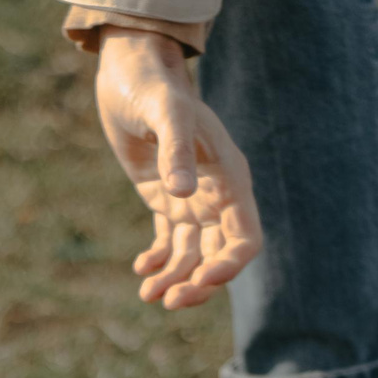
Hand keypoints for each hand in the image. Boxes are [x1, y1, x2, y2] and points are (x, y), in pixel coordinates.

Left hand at [93, 27, 261, 308]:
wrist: (132, 76)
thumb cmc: (154, 90)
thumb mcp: (167, 115)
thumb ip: (176, 151)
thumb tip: (181, 196)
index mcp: (231, 179)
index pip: (245, 238)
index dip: (229, 266)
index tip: (200, 282)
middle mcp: (216, 195)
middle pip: (220, 256)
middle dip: (199, 283)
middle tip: (169, 301)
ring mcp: (193, 199)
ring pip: (194, 255)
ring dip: (176, 279)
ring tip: (148, 294)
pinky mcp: (167, 200)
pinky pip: (171, 243)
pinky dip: (159, 261)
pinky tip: (142, 269)